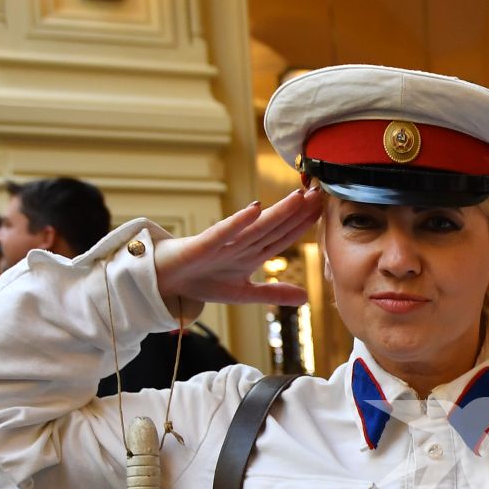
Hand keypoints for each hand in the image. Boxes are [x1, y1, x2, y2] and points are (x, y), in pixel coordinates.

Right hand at [151, 188, 324, 314]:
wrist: (165, 281)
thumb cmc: (202, 281)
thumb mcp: (242, 293)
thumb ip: (271, 293)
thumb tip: (304, 298)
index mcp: (252, 253)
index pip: (283, 236)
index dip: (303, 223)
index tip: (323, 208)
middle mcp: (242, 244)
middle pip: (275, 226)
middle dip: (298, 211)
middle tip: (320, 191)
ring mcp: (224, 242)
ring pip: (256, 226)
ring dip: (278, 212)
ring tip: (298, 197)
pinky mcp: (204, 244)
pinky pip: (224, 231)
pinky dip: (239, 221)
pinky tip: (255, 209)